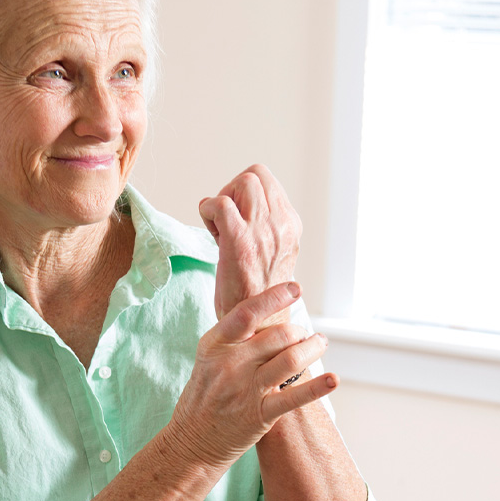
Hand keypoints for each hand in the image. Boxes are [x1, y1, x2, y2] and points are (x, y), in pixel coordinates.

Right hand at [170, 282, 336, 467]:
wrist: (192, 440)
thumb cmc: (206, 393)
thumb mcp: (210, 357)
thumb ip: (235, 335)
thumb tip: (268, 306)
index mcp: (215, 344)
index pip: (247, 313)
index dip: (274, 297)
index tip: (295, 288)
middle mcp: (229, 364)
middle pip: (278, 335)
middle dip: (299, 331)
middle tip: (305, 334)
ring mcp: (245, 390)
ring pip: (290, 359)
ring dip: (313, 348)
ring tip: (320, 344)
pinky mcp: (259, 415)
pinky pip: (294, 397)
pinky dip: (317, 387)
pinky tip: (332, 379)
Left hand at [199, 164, 301, 320]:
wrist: (260, 326)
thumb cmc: (257, 293)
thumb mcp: (271, 253)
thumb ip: (260, 227)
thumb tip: (228, 206)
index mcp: (290, 225)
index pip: (266, 182)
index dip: (244, 194)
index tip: (236, 219)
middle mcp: (282, 224)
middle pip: (255, 174)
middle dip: (233, 189)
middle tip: (225, 220)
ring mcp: (264, 232)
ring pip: (243, 182)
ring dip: (223, 198)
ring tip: (219, 228)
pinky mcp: (241, 243)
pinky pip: (221, 203)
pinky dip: (209, 210)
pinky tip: (211, 233)